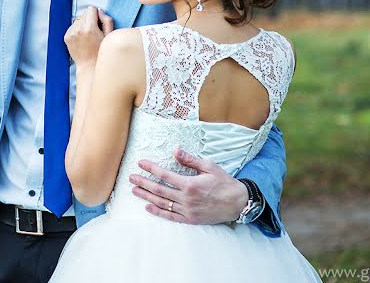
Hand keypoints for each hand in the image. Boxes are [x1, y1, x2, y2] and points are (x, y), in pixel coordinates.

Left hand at [64, 6, 113, 66]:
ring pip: (78, 20)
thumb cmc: (101, 52)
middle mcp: (78, 30)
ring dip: (83, 25)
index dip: (97, 15)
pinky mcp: (66, 37)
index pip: (91, 9)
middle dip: (90, 19)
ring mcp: (71, 34)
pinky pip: (72, 26)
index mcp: (90, 28)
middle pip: (84, 13)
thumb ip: (107, 20)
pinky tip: (82, 39)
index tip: (99, 23)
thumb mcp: (109, 35)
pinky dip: (77, 30)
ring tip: (88, 36)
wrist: (89, 66)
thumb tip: (99, 11)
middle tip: (95, 32)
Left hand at [129, 148, 247, 224]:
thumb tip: (175, 150)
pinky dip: (158, 212)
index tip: (141, 163)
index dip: (151, 168)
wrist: (238, 203)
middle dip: (143, 183)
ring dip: (146, 197)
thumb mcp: (209, 167)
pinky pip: (170, 216)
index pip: (165, 175)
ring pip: (162, 203)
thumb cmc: (224, 183)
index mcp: (190, 184)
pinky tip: (148, 207)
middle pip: (159, 190)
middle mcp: (186, 198)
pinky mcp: (190, 219)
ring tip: (135, 190)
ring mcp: (187, 210)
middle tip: (131, 178)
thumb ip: (190, 160)